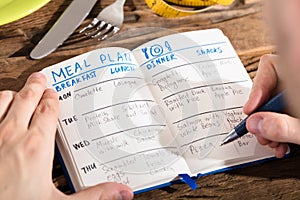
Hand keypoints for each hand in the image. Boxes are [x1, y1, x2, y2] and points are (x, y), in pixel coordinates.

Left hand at [0, 73, 132, 199]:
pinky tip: (0, 110)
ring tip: (19, 92)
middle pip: (25, 100)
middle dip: (34, 87)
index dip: (51, 100)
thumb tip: (121, 192)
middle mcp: (11, 135)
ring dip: (13, 95)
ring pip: (2, 101)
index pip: (47, 112)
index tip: (53, 92)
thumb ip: (93, 195)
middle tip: (40, 78)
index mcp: (36, 147)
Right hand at [243, 54, 299, 157]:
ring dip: (269, 127)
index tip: (251, 110)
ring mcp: (296, 95)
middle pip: (269, 91)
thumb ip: (283, 126)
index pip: (271, 66)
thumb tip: (255, 124)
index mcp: (298, 77)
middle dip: (262, 116)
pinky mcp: (296, 107)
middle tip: (261, 132)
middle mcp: (296, 82)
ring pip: (276, 106)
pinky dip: (280, 130)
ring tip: (272, 143)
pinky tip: (282, 144)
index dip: (257, 88)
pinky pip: (284, 113)